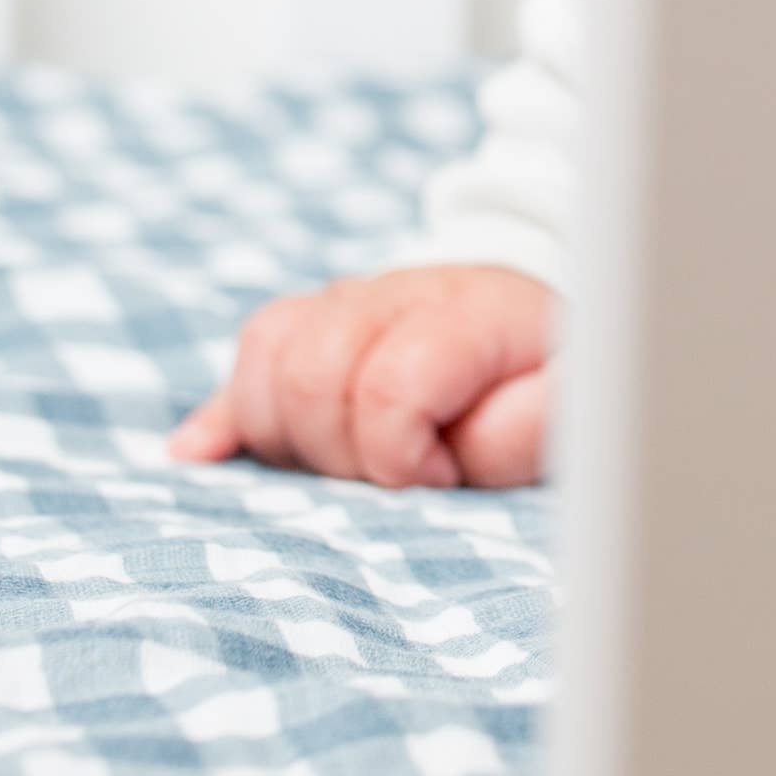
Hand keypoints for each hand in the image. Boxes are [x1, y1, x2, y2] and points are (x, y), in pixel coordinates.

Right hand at [168, 265, 558, 488]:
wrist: (542, 315)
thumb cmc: (558, 373)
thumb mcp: (575, 402)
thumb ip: (523, 429)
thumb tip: (446, 460)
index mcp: (461, 313)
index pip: (387, 385)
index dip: (402, 457)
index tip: (443, 479)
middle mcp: (392, 296)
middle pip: (309, 375)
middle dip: (342, 452)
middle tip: (400, 476)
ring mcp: (345, 306)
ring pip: (267, 360)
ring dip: (289, 436)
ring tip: (349, 466)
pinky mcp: (311, 331)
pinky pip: (249, 359)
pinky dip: (224, 416)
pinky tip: (200, 457)